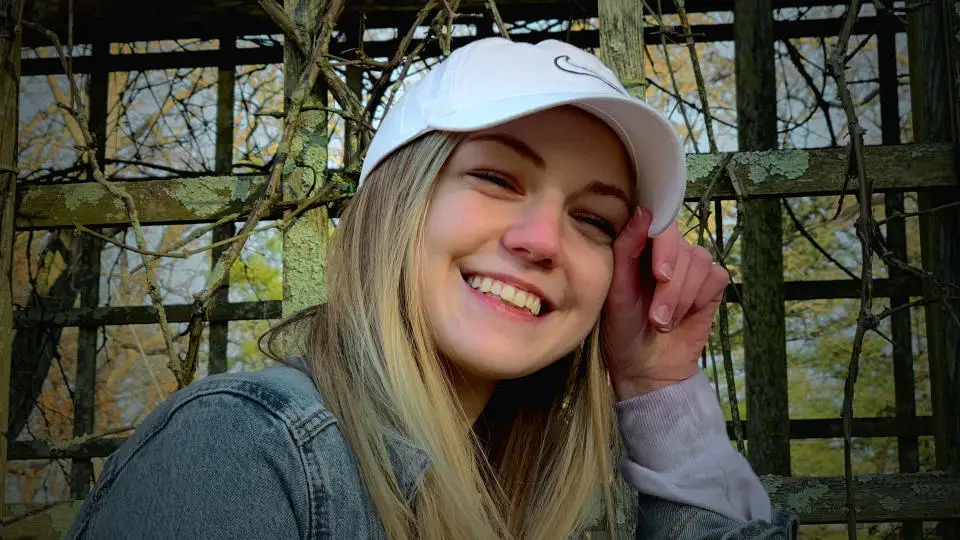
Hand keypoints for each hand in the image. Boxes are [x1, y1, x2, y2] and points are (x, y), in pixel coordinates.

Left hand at [602, 208, 728, 400]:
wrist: (646, 366)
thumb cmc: (622, 328)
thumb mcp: (616, 291)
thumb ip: (626, 250)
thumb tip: (642, 212)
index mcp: (639, 246)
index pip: (659, 225)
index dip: (664, 247)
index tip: (660, 275)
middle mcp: (667, 251)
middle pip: (682, 248)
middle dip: (671, 289)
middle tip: (657, 319)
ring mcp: (690, 266)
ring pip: (699, 262)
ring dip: (682, 300)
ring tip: (663, 323)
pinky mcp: (710, 283)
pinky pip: (715, 277)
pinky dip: (699, 300)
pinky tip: (685, 317)